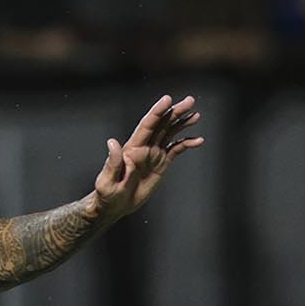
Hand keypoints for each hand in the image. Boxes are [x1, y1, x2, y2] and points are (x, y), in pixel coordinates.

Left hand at [92, 94, 202, 221]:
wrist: (114, 206)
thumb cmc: (107, 195)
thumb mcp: (106, 181)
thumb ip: (112, 163)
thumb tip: (112, 143)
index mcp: (132, 148)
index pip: (147, 125)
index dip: (157, 112)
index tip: (167, 100)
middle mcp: (144, 148)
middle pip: (162, 124)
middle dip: (175, 112)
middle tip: (190, 101)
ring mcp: (153, 154)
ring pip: (170, 133)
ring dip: (182, 123)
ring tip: (195, 114)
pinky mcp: (160, 164)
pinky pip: (175, 150)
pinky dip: (186, 144)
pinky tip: (198, 140)